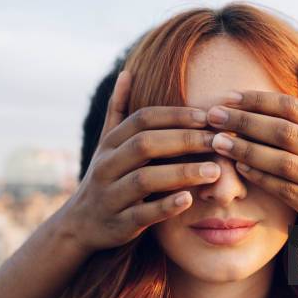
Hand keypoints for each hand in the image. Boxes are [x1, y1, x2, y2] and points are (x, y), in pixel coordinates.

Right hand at [60, 71, 220, 252]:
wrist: (79, 225)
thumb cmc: (106, 178)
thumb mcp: (107, 144)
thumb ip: (117, 110)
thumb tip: (127, 73)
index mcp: (110, 143)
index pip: (143, 120)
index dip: (175, 116)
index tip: (207, 116)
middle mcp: (107, 165)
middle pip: (145, 145)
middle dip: (185, 141)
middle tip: (218, 141)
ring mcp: (110, 195)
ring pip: (144, 180)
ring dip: (181, 173)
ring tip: (215, 171)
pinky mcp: (118, 224)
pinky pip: (142, 214)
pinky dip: (165, 207)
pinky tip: (189, 200)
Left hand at [205, 54, 297, 227]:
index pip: (291, 107)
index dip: (257, 100)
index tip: (227, 97)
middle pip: (284, 132)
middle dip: (245, 122)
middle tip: (213, 116)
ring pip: (282, 162)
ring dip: (247, 150)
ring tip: (218, 142)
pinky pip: (284, 189)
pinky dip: (260, 178)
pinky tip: (238, 168)